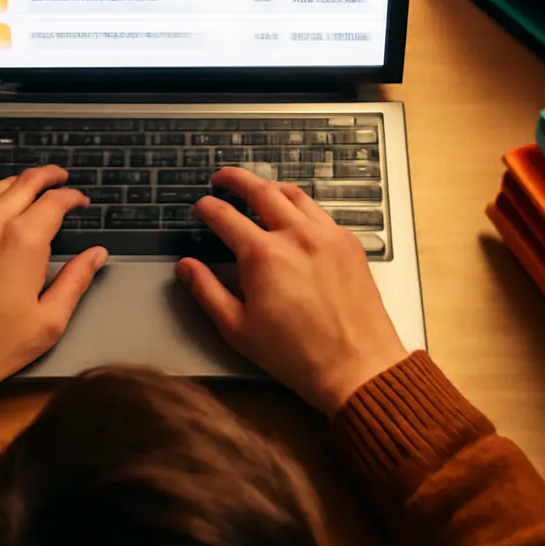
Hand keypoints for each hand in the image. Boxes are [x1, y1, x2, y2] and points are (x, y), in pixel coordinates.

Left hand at [0, 166, 107, 408]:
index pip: (54, 202)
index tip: (81, 201)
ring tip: (30, 183)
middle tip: (60, 177)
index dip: (73, 197)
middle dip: (47, 176)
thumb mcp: (50, 318)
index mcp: (23, 241)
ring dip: (17, 181)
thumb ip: (77, 279)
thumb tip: (96, 255)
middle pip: (24, 182)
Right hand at [177, 167, 407, 415]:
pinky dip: (300, 206)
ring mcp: (327, 235)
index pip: (225, 216)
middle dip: (235, 179)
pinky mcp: (349, 243)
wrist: (357, 367)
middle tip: (222, 178)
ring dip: (269, 187)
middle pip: (260, 189)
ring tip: (257, 189)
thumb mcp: (238, 329)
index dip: (207, 208)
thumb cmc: (298, 355)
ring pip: (293, 194)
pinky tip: (294, 216)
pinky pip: (320, 211)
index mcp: (263, 255)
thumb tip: (187, 267)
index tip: (200, 207)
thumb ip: (207, 291)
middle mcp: (296, 236)